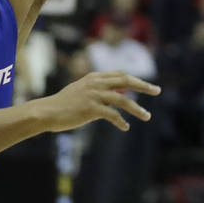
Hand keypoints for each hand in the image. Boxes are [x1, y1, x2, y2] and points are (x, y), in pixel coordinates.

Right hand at [38, 70, 159, 131]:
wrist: (46, 112)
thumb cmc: (63, 104)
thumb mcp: (81, 90)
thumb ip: (98, 89)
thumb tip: (115, 95)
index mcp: (95, 77)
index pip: (120, 74)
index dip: (135, 79)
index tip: (147, 84)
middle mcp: (96, 83)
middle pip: (126, 81)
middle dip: (144, 86)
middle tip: (157, 90)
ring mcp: (94, 95)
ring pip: (123, 100)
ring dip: (137, 108)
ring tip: (147, 116)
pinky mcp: (91, 109)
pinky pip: (112, 115)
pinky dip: (121, 122)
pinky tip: (125, 127)